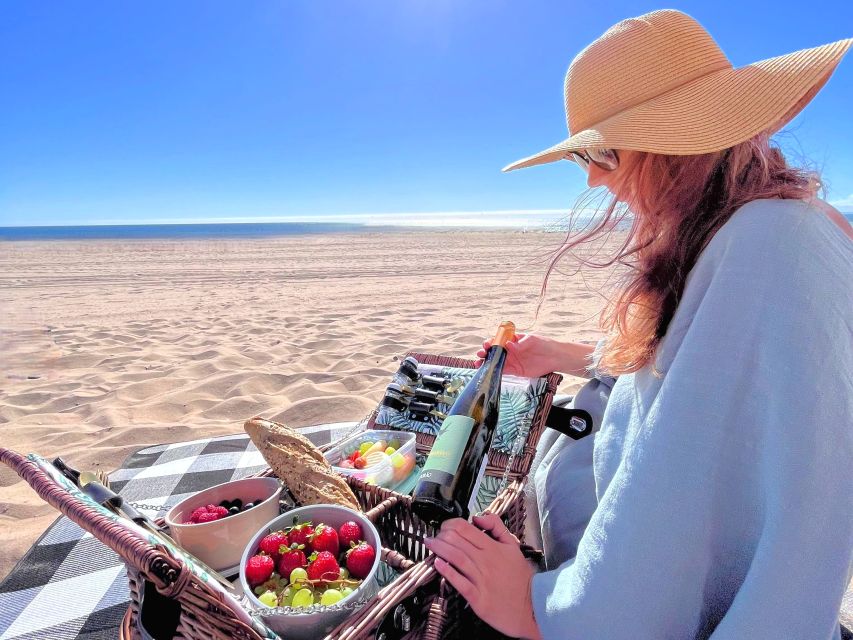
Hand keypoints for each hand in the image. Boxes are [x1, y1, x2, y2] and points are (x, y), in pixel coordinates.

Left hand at [425, 515, 541, 639]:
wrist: (533, 607)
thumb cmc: (521, 578)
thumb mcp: (513, 546)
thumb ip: (497, 527)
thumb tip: (478, 517)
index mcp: (493, 548)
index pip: (466, 528)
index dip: (450, 524)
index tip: (445, 526)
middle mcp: (486, 562)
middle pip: (457, 541)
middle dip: (441, 535)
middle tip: (434, 535)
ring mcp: (482, 580)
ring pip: (456, 558)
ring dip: (440, 549)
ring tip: (430, 544)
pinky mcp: (478, 598)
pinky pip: (460, 583)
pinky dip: (447, 572)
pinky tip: (437, 564)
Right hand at [476, 332, 557, 377]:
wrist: (555, 358)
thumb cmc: (544, 344)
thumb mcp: (532, 340)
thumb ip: (519, 343)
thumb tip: (508, 345)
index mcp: (512, 340)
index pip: (498, 340)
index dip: (491, 342)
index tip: (487, 344)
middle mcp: (510, 350)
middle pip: (494, 351)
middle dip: (485, 352)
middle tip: (481, 354)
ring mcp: (512, 361)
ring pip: (496, 361)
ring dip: (486, 362)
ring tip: (479, 364)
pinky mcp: (515, 371)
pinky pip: (502, 371)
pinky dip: (494, 371)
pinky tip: (487, 372)